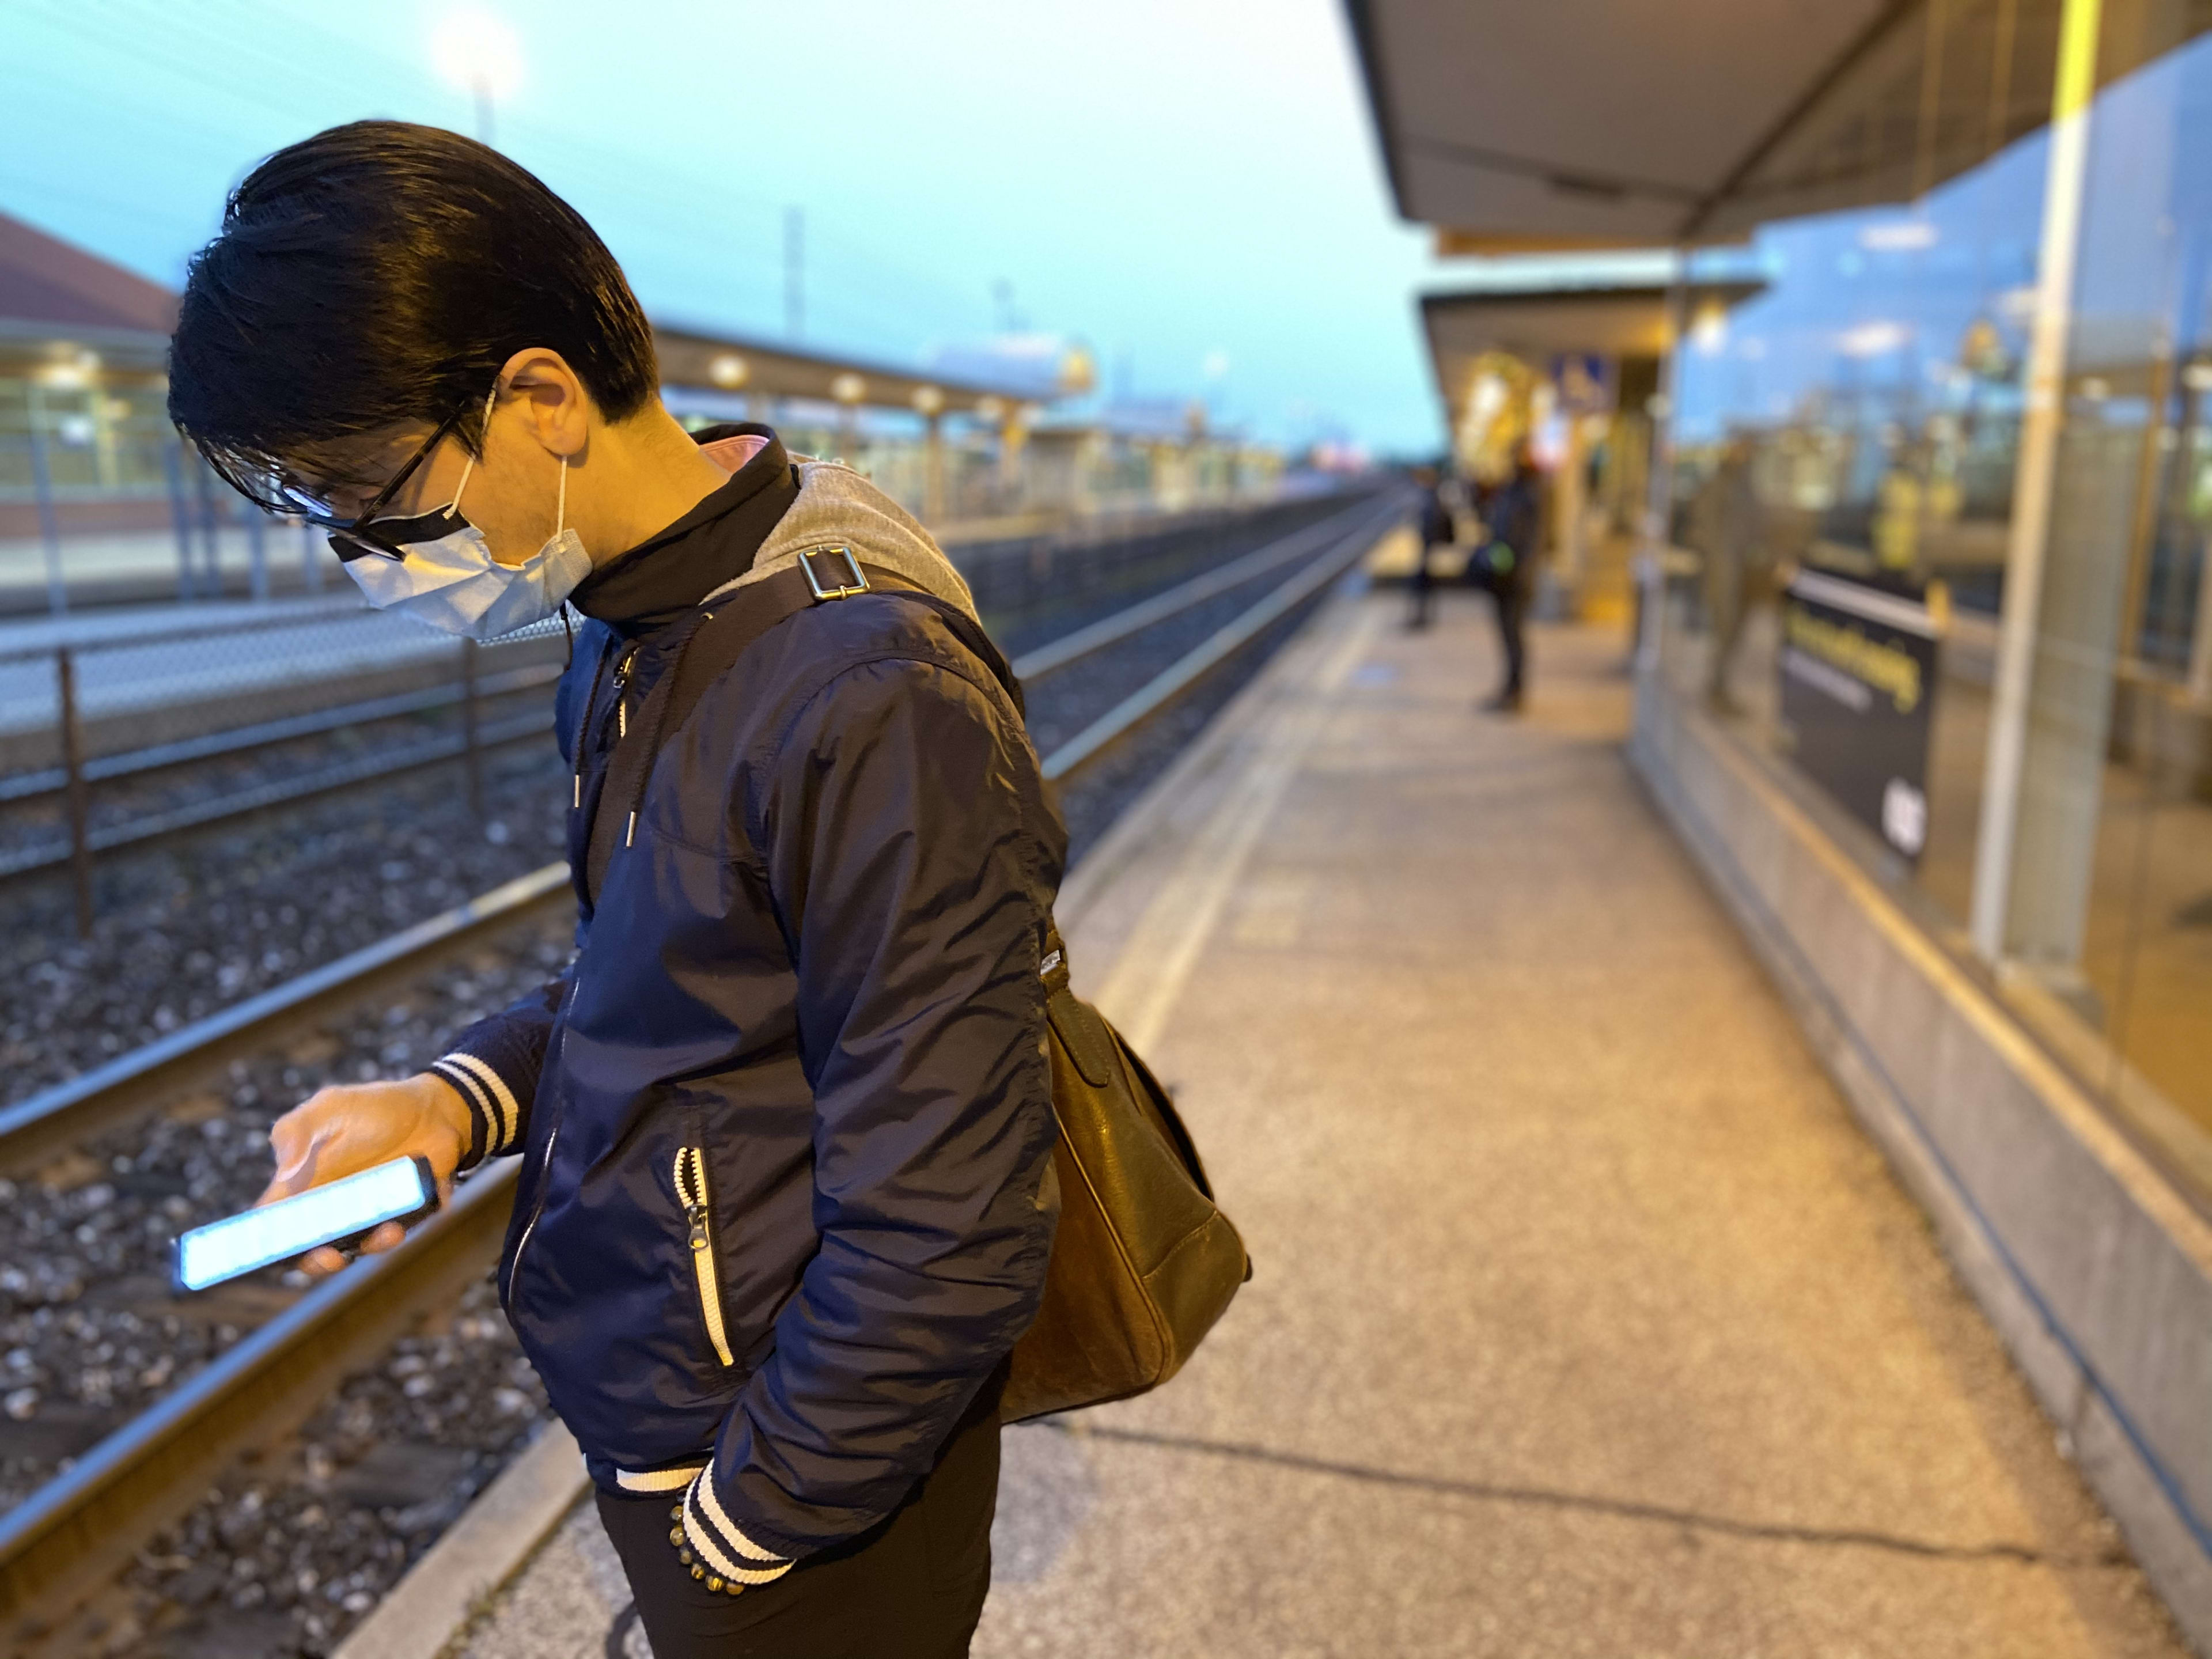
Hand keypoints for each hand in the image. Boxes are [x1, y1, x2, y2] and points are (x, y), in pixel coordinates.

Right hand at [256, 1072, 471, 1276]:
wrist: (434, 1110)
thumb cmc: (375, 1106)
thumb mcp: (331, 1107)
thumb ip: (298, 1131)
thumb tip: (284, 1174)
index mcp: (306, 1182)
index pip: (276, 1218)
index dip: (265, 1240)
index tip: (266, 1252)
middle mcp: (333, 1205)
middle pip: (312, 1247)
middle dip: (316, 1260)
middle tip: (329, 1257)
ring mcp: (367, 1215)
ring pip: (357, 1247)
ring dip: (367, 1246)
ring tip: (386, 1232)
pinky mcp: (400, 1217)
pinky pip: (394, 1235)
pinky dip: (396, 1234)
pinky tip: (400, 1223)